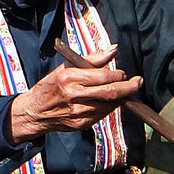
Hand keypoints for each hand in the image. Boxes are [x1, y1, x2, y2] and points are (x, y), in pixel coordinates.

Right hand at [7, 45, 141, 139]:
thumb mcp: (65, 67)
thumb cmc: (51, 86)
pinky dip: (110, 106)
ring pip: (110, 105)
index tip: (124, 73)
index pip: (103, 76)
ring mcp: (79, 112)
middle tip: (138, 82)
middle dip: (129, 87)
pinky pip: (104, 114)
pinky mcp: (82, 124)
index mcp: (69, 78)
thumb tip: (113, 50)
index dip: (118, 75)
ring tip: (125, 90)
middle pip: (111, 93)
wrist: (35, 112)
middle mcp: (74, 96)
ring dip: (121, 97)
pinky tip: (110, 100)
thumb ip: (92, 59)